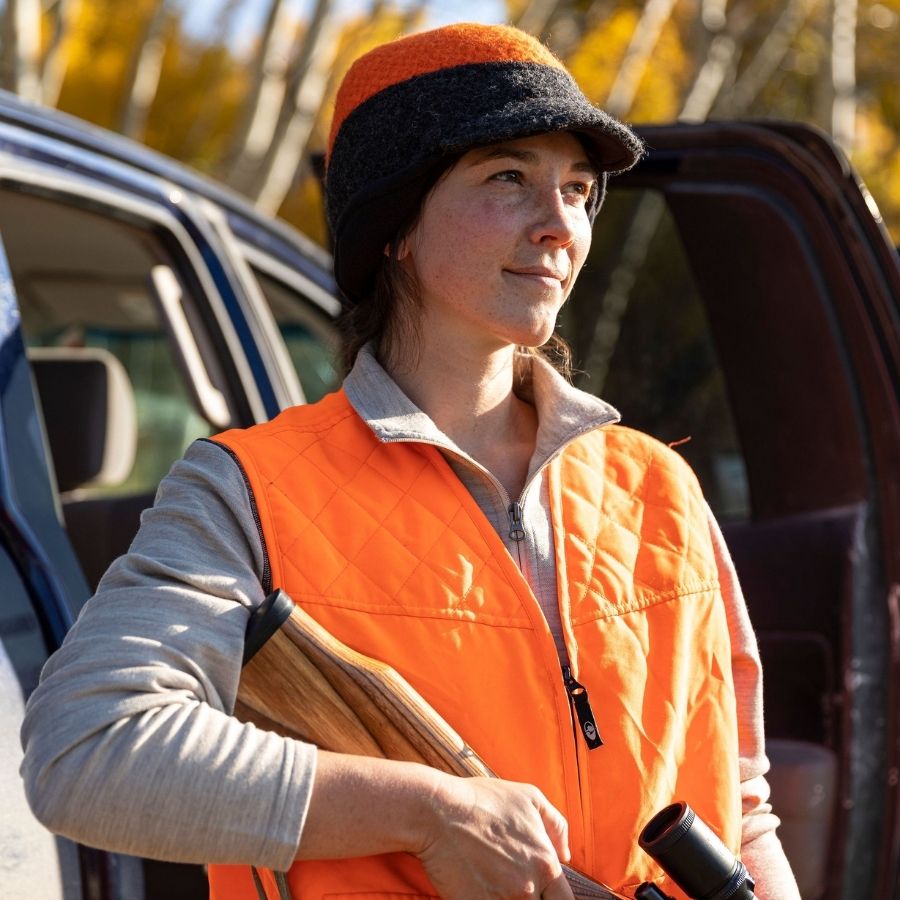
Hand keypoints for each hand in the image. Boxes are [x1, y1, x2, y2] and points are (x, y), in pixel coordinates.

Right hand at [415, 774, 574, 899]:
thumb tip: (565, 855)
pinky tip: (478, 890)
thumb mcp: (528, 797)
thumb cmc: (481, 800)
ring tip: (495, 885)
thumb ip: (556, 825)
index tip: (541, 892)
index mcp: (545, 864)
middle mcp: (527, 888)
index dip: (553, 898)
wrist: (436, 811)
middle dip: (530, 899)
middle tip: (512, 885)